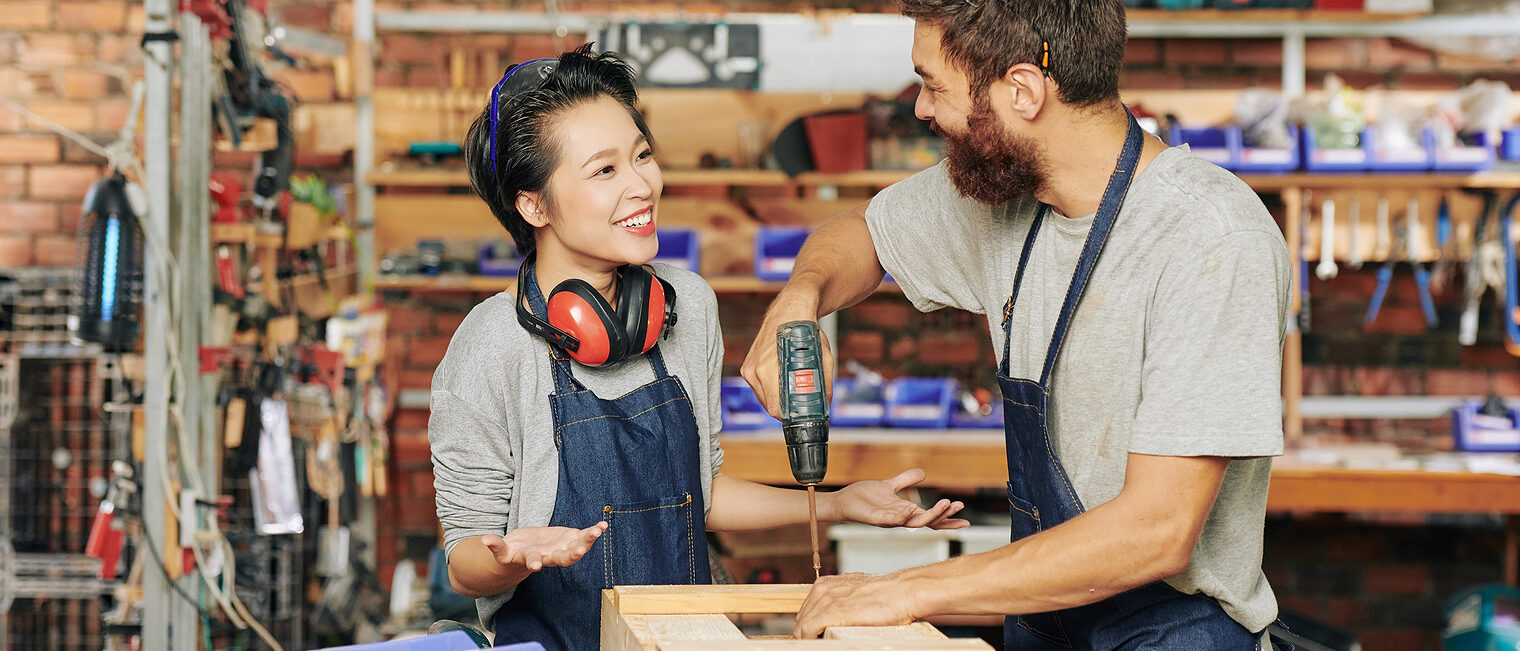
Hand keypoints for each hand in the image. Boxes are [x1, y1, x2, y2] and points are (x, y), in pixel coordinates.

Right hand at [480, 522, 607, 571]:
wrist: (525, 553)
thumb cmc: (512, 552)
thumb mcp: (502, 550)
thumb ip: (496, 546)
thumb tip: (483, 540)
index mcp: (531, 559)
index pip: (533, 561)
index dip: (535, 562)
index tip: (536, 566)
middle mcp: (549, 557)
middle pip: (561, 558)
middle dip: (570, 555)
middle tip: (578, 551)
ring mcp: (561, 549)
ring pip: (575, 548)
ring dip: (587, 540)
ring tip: (596, 531)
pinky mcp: (569, 540)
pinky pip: (583, 537)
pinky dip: (592, 532)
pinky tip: (602, 525)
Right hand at [740, 295, 833, 418]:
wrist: (790, 309)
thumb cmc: (805, 329)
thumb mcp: (822, 357)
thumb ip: (824, 382)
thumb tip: (826, 403)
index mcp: (768, 370)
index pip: (774, 407)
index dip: (789, 415)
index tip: (801, 414)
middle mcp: (754, 370)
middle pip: (769, 405)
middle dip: (785, 407)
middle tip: (801, 403)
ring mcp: (749, 368)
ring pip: (763, 398)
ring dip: (778, 398)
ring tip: (792, 388)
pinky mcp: (747, 366)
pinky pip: (759, 388)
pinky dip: (771, 388)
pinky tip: (782, 379)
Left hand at [794, 573, 913, 637]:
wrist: (902, 592)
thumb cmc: (886, 594)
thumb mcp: (855, 592)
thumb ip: (842, 600)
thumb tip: (839, 614)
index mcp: (826, 584)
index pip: (806, 611)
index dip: (811, 626)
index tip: (818, 635)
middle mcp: (822, 589)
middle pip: (802, 619)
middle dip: (809, 632)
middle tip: (822, 640)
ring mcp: (826, 600)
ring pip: (802, 627)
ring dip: (810, 638)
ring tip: (823, 643)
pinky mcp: (831, 613)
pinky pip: (806, 631)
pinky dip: (809, 640)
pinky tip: (821, 643)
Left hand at [828, 469, 968, 529]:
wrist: (844, 501)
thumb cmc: (865, 497)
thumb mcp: (890, 485)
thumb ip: (906, 480)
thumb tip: (924, 473)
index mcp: (905, 512)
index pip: (931, 518)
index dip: (947, 518)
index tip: (964, 515)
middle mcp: (900, 518)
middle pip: (927, 521)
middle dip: (944, 515)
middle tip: (957, 505)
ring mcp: (889, 520)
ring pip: (913, 522)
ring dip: (929, 515)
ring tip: (944, 504)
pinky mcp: (875, 519)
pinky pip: (890, 520)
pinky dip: (901, 516)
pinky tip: (911, 508)